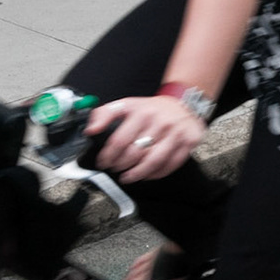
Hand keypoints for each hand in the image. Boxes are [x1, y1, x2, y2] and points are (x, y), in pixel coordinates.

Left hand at [85, 95, 207, 182]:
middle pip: (135, 153)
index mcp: (141, 112)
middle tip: (116, 169)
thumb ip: (104, 114)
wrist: (182, 102)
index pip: (119, 140)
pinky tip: (148, 174)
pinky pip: (171, 164)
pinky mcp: (188, 142)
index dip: (108, 155)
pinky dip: (158, 173)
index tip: (104, 162)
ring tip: (129, 177)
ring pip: (153, 161)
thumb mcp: (126, 104)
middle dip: (121, 165)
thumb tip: (90, 130)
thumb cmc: (152, 108)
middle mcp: (160, 122)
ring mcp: (176, 133)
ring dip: (138, 174)